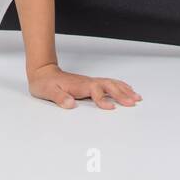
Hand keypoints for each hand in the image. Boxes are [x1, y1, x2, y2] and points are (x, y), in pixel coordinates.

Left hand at [27, 63, 141, 109]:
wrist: (42, 72)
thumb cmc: (45, 83)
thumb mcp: (48, 91)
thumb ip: (59, 97)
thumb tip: (70, 104)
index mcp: (79, 85)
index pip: (95, 91)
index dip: (103, 99)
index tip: (112, 107)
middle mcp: (87, 82)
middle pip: (108, 86)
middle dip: (122, 94)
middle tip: (134, 102)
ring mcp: (90, 82)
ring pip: (111, 84)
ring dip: (124, 90)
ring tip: (137, 97)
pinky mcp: (90, 84)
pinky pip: (109, 83)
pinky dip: (120, 86)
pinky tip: (127, 88)